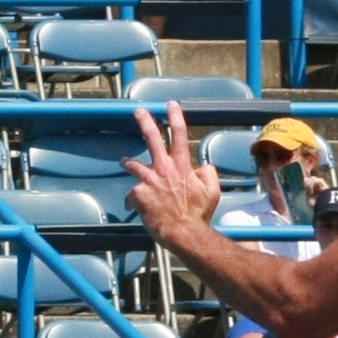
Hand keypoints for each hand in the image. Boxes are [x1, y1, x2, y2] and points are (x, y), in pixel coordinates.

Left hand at [125, 102, 223, 240]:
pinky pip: (132, 194)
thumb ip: (208, 174)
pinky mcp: (138, 193)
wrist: (183, 232)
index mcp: (182, 166)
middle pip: (152, 138)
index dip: (175, 116)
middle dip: (145, 122)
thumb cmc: (198, 214)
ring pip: (134, 163)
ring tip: (125, 161)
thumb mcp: (212, 191)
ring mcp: (149, 180)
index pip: (180, 134)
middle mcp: (164, 168)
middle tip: (138, 112)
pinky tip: (136, 208)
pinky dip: (134, 200)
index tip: (171, 104)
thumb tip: (203, 166)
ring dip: (129, 161)